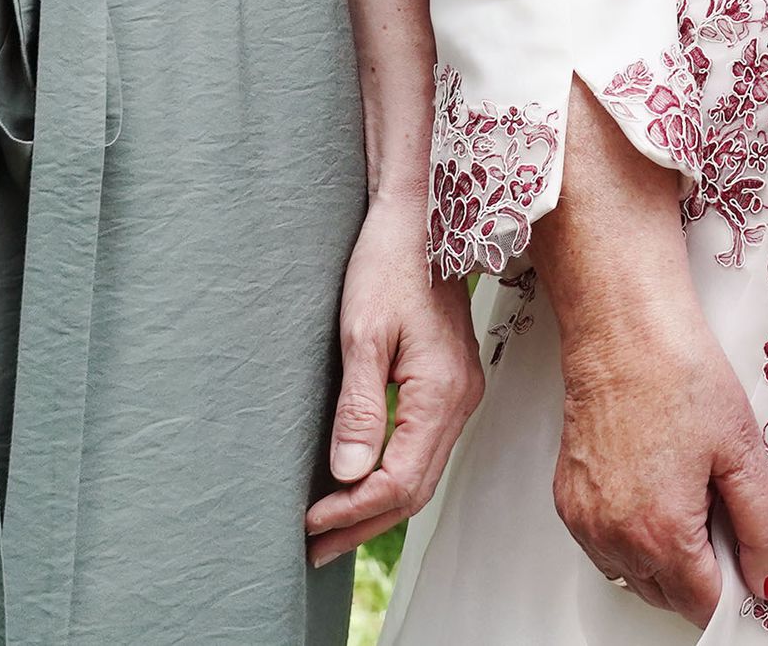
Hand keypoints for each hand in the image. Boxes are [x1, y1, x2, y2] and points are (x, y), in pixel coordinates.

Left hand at [305, 194, 482, 566]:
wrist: (422, 218)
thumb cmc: (389, 264)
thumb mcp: (363, 333)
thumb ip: (358, 408)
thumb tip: (345, 475)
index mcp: (441, 394)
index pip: (399, 481)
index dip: (352, 511)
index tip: (308, 524)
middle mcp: (459, 402)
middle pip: (415, 490)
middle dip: (362, 524)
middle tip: (313, 549)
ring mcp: (459, 395)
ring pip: (422, 474)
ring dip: (376, 506)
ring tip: (330, 530)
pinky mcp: (449, 386)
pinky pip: (423, 450)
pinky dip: (391, 477)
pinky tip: (360, 483)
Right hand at [552, 286, 767, 620]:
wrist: (623, 330)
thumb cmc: (677, 372)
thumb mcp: (743, 449)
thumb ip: (762, 523)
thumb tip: (766, 570)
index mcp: (662, 530)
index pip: (703, 604)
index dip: (736, 592)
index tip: (750, 572)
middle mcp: (615, 535)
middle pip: (669, 596)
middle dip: (702, 573)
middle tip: (721, 516)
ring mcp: (586, 522)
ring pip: (635, 574)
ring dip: (665, 558)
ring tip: (687, 494)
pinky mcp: (570, 502)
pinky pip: (606, 546)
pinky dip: (633, 535)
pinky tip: (654, 488)